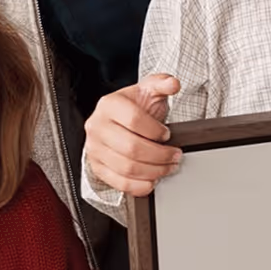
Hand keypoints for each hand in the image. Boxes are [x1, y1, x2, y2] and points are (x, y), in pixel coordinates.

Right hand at [84, 75, 182, 196]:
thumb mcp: (148, 90)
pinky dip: (139, 186)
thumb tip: (173, 83)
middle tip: (175, 156)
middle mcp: (97, 126)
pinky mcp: (97, 167)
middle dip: (160, 155)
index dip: (156, 130)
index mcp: (108, 105)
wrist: (117, 122)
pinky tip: (153, 180)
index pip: (134, 120)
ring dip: (154, 171)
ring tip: (168, 167)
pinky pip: (119, 183)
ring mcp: (94, 149)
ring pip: (127, 168)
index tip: (167, 134)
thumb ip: (162, 83)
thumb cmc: (134, 108)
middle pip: (132, 148)